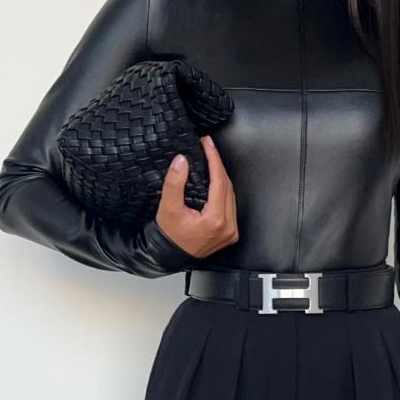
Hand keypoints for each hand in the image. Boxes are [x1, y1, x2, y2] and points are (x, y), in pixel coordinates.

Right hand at [154, 134, 238, 257]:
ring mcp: (231, 231)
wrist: (169, 255)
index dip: (214, 159)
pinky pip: (231, 205)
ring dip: (222, 177)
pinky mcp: (230, 233)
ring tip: (211, 160)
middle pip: (227, 187)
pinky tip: (216, 181)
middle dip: (218, 165)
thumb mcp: (168, 207)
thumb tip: (181, 161)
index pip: (219, 181)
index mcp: (215, 220)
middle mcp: (228, 227)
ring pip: (231, 195)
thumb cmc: (169, 235)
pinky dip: (223, 191)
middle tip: (208, 147)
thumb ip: (174, 183)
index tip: (207, 144)